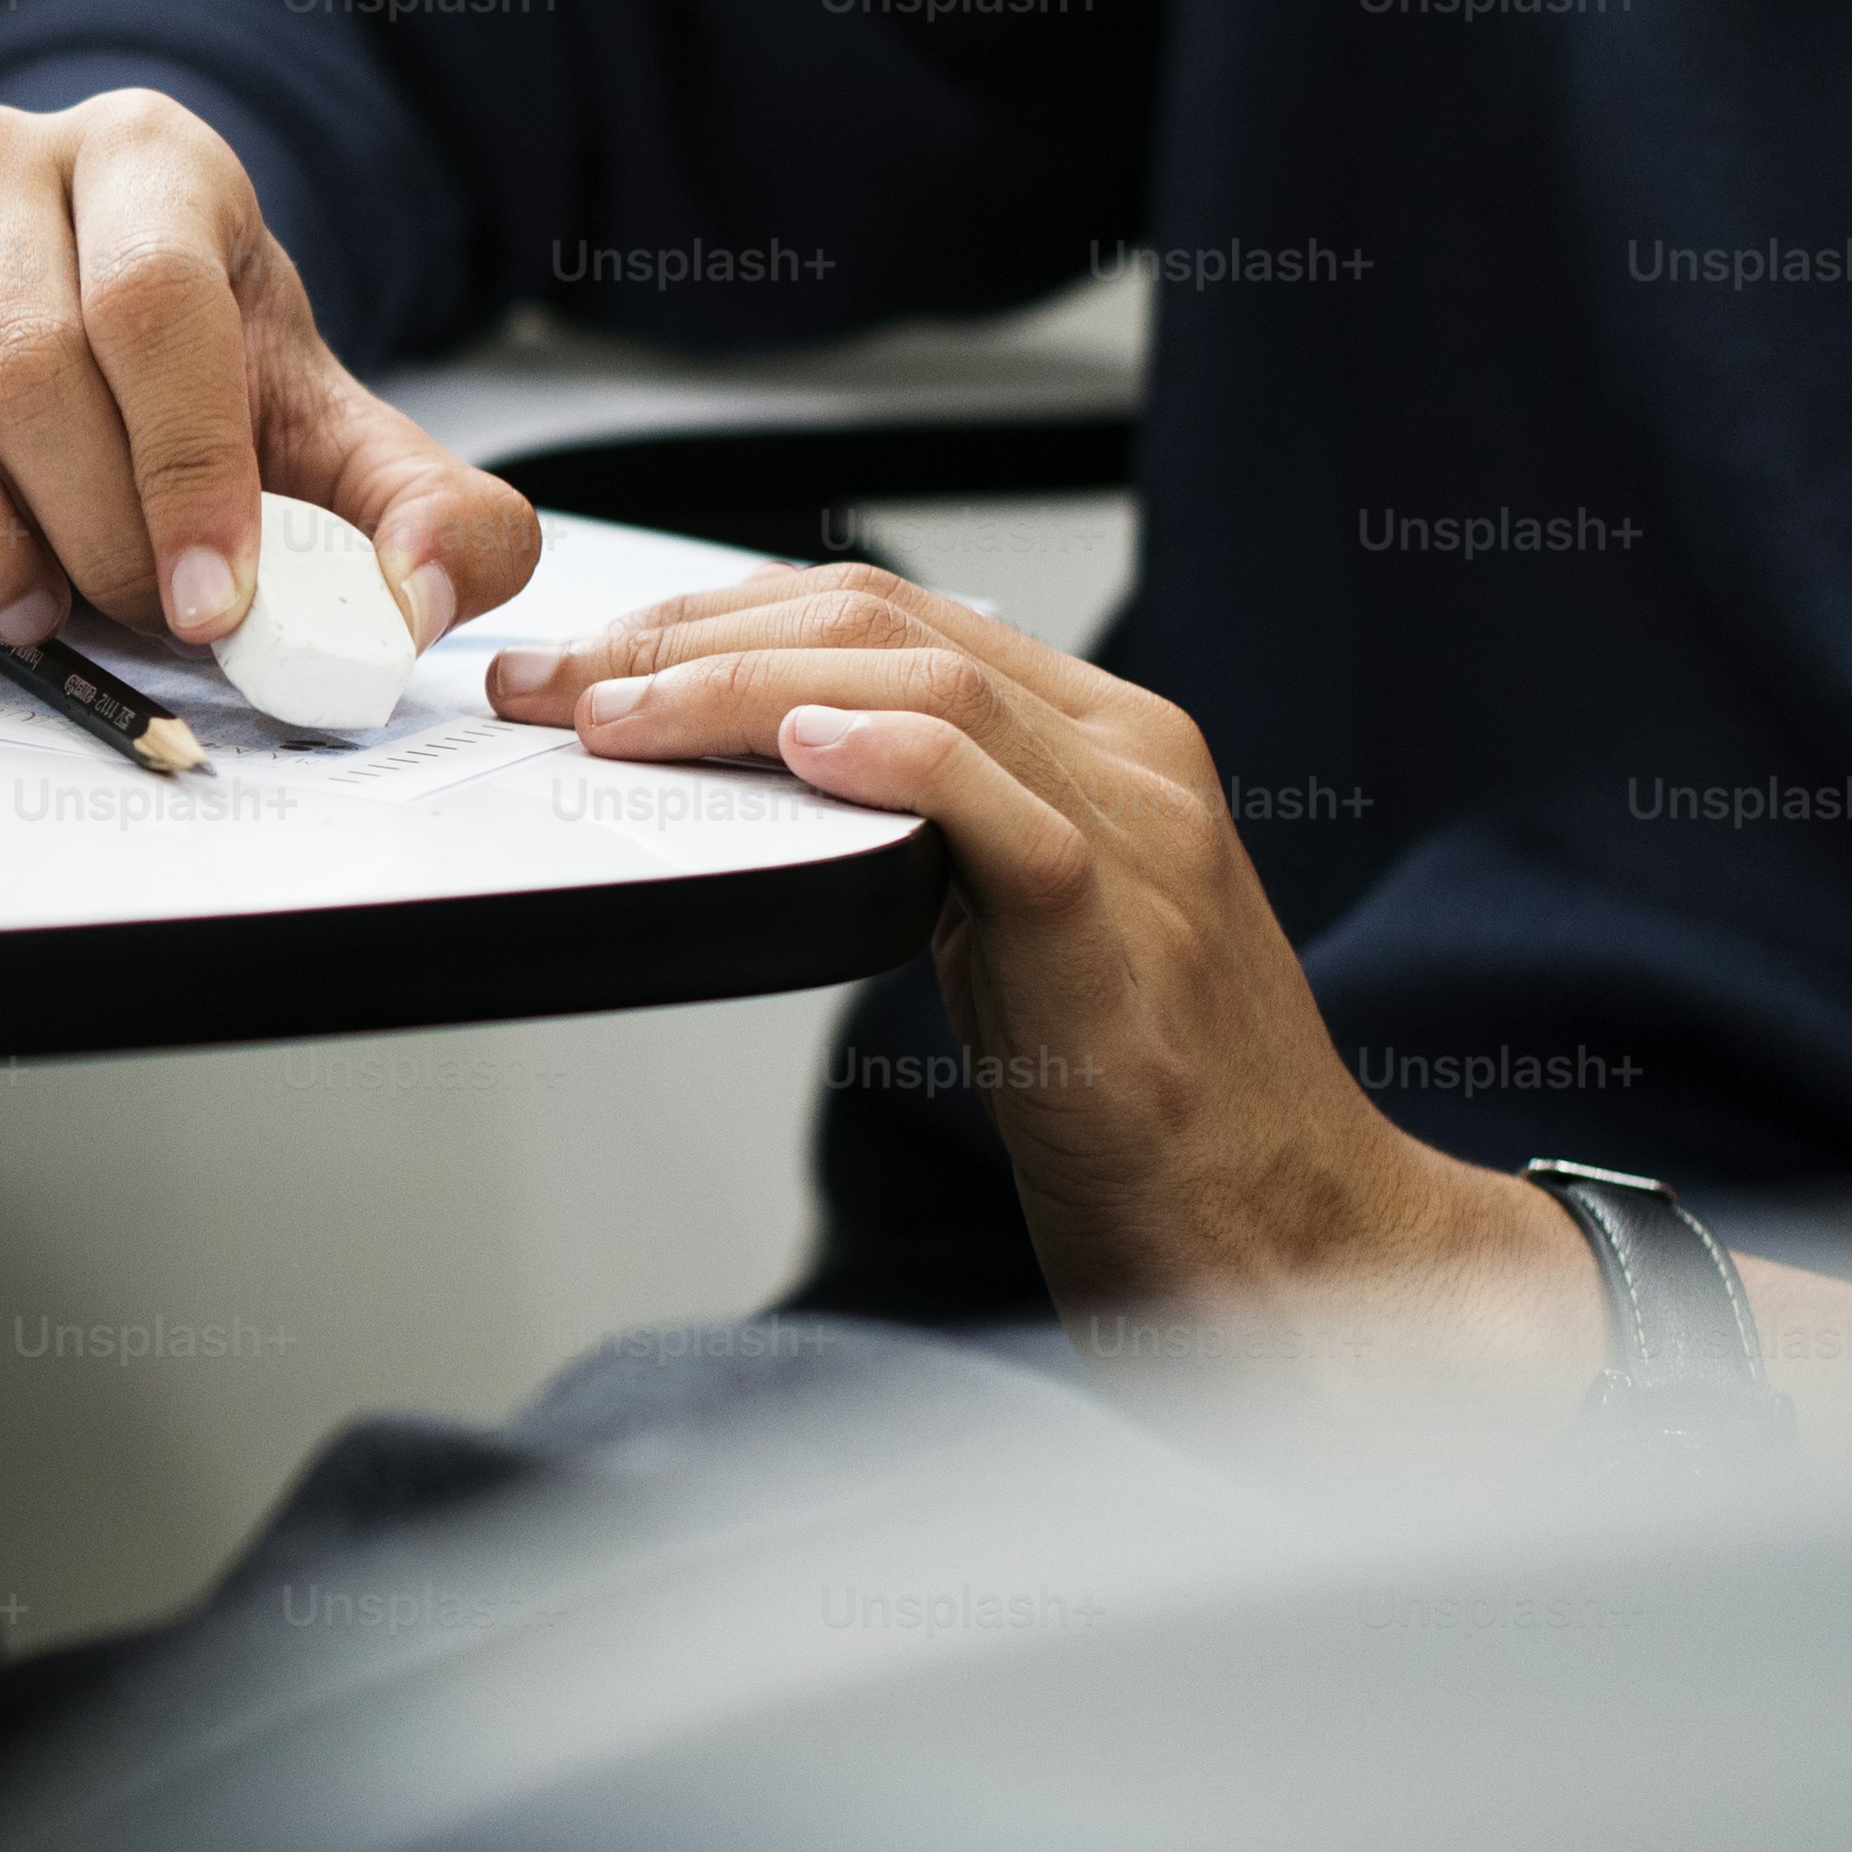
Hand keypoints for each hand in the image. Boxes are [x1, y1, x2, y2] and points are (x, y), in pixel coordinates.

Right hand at [0, 89, 539, 651]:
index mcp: (152, 157)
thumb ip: (428, 512)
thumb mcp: (339, 438)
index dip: (187, 467)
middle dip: (85, 523)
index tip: (211, 600)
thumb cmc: (208, 389)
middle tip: (125, 611)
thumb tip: (429, 589)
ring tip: (16, 597)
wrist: (98, 337)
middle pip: (19, 353)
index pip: (153, 300)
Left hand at [486, 562, 1598, 1391]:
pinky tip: (796, 751)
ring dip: (737, 690)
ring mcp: (1139, 831)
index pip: (884, 613)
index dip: (716, 619)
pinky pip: (1002, 806)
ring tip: (613, 720)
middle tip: (555, 686)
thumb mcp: (1019, 937)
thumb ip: (929, 841)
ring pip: (924, 684)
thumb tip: (777, 788)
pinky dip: (891, 760)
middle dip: (691, 639)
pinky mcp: (1128, 927)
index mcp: (1103, 741)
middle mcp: (1129, 756)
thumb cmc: (1150, 1110)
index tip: (593, 660)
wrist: (1295, 1238)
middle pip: (882, 622)